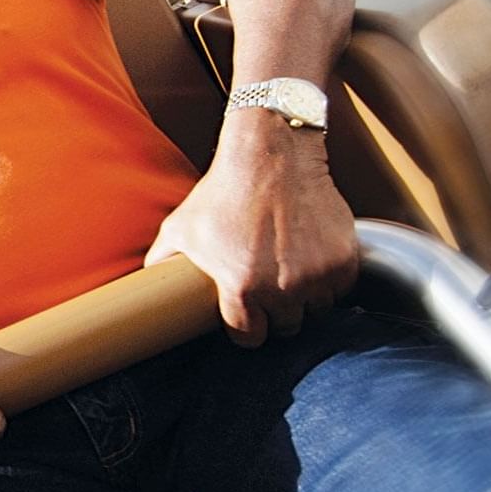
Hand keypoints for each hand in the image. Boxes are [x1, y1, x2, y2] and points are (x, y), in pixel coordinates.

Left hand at [147, 111, 357, 346]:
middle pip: (285, 327)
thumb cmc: (222, 191)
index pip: (249, 336)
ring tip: (287, 273)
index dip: (245, 329)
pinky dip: (328, 280)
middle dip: (275, 315)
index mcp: (242, 287)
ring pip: (315, 310)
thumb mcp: (180, 227)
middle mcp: (283, 287)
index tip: (245, 319)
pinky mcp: (344, 259)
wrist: (271, 155)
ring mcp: (317, 274)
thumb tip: (146, 283)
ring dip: (304, 299)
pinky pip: (339, 288)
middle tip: (267, 292)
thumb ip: (161, 261)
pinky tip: (308, 259)